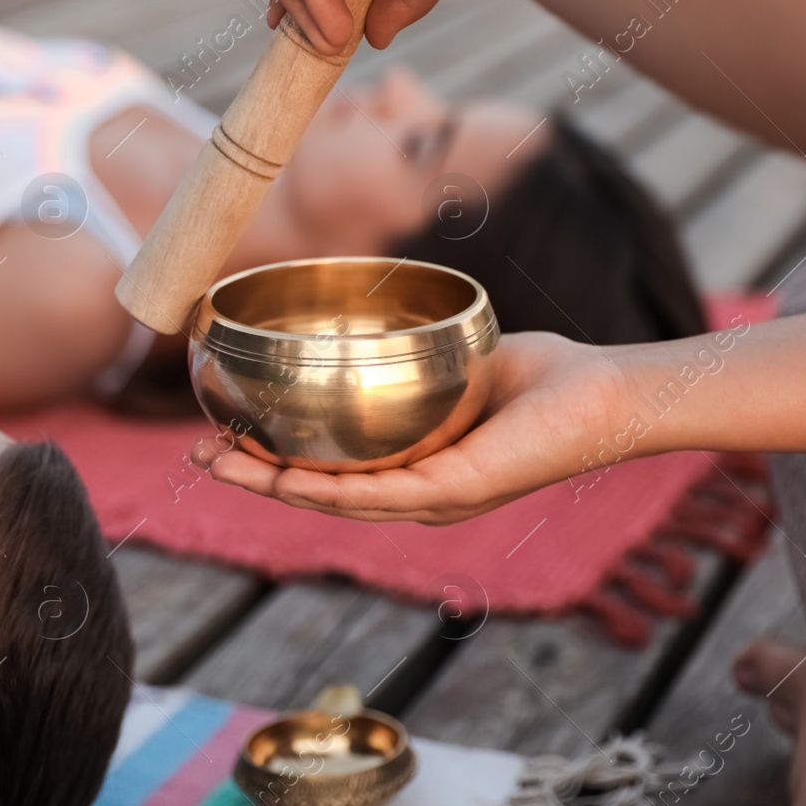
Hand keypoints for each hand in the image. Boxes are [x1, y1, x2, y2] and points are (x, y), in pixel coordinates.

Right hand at [209, 332, 636, 523]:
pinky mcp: (451, 492)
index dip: (271, 459)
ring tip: (215, 461)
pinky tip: (278, 477)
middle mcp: (415, 494)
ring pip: (330, 499)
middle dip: (252, 475)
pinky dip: (321, 487)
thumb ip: (416, 349)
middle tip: (198, 453)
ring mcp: (431, 499)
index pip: (328, 472)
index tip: (225, 434)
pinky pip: (372, 494)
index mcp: (413, 468)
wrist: (606, 397)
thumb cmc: (545, 378)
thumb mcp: (459, 360)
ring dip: (267, 483)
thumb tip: (374, 305)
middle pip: (314, 492)